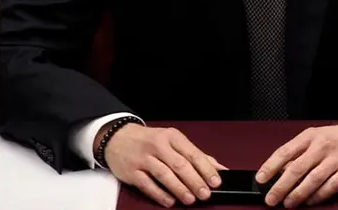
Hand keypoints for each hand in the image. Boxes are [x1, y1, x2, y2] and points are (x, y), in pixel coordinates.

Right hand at [104, 124, 226, 207]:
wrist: (118, 138)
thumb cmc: (150, 141)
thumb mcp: (173, 141)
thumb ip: (196, 155)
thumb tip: (219, 168)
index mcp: (172, 137)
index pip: (193, 153)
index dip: (206, 169)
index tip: (216, 181)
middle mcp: (158, 145)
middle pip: (180, 165)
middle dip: (195, 181)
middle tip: (205, 194)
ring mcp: (144, 158)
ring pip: (164, 174)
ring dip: (179, 188)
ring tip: (190, 199)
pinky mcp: (132, 171)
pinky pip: (147, 184)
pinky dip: (160, 194)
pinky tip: (170, 201)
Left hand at [257, 117, 337, 206]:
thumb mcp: (316, 136)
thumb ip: (300, 151)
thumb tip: (280, 170)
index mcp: (310, 137)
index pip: (286, 151)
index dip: (271, 166)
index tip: (261, 179)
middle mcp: (322, 147)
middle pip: (297, 169)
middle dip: (281, 186)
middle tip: (271, 199)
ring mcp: (336, 159)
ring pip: (312, 180)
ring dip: (298, 194)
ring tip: (288, 203)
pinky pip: (331, 186)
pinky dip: (318, 196)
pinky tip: (310, 201)